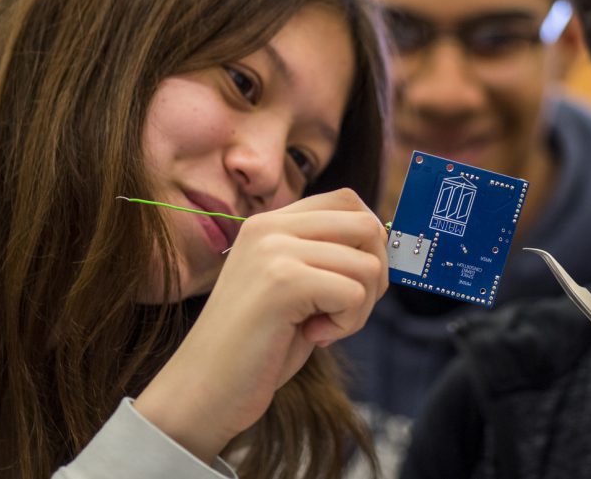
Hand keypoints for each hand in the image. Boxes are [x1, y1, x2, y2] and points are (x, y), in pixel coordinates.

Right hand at [134, 188, 387, 462]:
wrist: (204, 389)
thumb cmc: (256, 346)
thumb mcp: (293, 286)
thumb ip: (326, 257)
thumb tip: (385, 244)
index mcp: (270, 223)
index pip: (348, 200)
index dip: (370, 241)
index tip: (353, 281)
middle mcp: (270, 226)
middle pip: (367, 226)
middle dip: (374, 275)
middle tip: (344, 310)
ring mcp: (274, 250)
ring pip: (367, 263)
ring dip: (360, 308)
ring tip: (322, 327)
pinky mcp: (283, 282)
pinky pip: (354, 293)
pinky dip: (348, 324)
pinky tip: (313, 336)